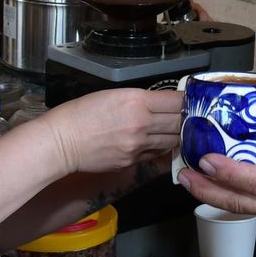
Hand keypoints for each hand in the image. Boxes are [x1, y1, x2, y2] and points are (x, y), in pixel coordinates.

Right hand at [42, 88, 182, 176]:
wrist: (62, 142)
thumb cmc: (80, 114)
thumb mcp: (112, 95)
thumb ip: (139, 100)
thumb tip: (159, 104)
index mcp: (137, 101)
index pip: (175, 100)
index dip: (187, 100)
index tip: (191, 100)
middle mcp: (142, 123)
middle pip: (179, 121)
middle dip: (187, 119)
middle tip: (193, 116)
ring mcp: (138, 145)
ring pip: (171, 140)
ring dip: (177, 135)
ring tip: (180, 130)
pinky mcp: (133, 161)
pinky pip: (156, 153)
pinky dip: (161, 147)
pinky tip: (161, 142)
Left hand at [178, 116, 255, 241]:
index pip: (252, 181)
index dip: (225, 172)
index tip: (205, 161)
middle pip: (236, 203)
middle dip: (205, 191)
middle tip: (184, 176)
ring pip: (246, 209)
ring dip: (220, 194)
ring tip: (201, 178)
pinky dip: (243, 197)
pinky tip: (237, 184)